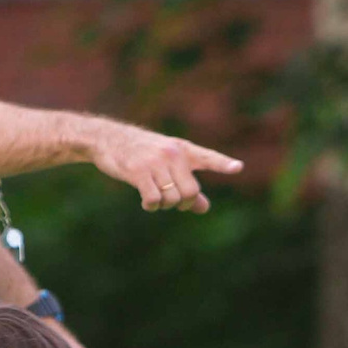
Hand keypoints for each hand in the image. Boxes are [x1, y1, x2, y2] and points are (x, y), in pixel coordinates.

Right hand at [92, 124, 243, 213]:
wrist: (109, 139)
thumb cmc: (143, 153)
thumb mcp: (168, 164)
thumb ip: (187, 185)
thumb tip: (205, 208)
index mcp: (183, 149)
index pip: (207, 158)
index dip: (222, 164)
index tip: (238, 167)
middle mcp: (172, 154)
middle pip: (191, 192)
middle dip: (183, 204)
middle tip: (174, 203)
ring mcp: (155, 162)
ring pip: (172, 198)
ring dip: (165, 206)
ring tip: (156, 199)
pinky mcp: (138, 172)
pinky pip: (154, 200)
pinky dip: (151, 206)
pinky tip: (147, 202)